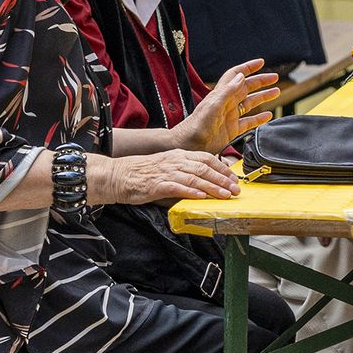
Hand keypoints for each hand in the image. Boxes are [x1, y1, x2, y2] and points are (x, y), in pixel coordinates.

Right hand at [88, 148, 239, 205]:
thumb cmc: (142, 173)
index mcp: (178, 155)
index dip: (222, 168)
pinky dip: (192, 192)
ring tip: (225, 195)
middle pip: (205, 168)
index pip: (206, 158)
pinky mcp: (158, 184)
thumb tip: (203, 182)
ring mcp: (167, 172)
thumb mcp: (166, 166)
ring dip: (213, 187)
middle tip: (235, 189)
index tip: (234, 178)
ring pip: (195, 178)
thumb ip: (184, 172)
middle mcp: (175, 161)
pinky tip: (202, 197)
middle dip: (223, 179)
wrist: (118, 175)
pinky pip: (178, 187)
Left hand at [171, 59, 280, 151]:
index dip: (248, 67)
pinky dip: (259, 118)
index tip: (261, 62)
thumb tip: (240, 76)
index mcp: (222, 94)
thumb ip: (226, 92)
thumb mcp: (212, 107)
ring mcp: (230, 116)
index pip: (236, 75)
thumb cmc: (196, 126)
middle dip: (261, 81)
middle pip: (247, 87)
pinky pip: (249, 122)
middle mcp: (227, 103)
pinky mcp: (232, 130)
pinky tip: (268, 115)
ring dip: (263, 97)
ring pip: (250, 103)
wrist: (188, 145)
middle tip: (275, 77)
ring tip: (276, 92)